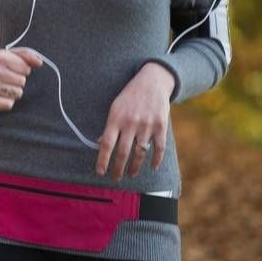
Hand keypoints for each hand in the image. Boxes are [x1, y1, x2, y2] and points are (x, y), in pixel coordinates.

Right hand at [0, 48, 43, 110]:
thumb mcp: (10, 56)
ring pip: (17, 94)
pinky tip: (0, 95)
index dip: (23, 70)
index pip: (25, 68)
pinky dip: (7, 102)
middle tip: (8, 79)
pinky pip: (8, 104)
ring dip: (14, 92)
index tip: (14, 69)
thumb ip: (27, 56)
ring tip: (5, 87)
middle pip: (22, 81)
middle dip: (18, 81)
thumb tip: (39, 62)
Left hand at [95, 62, 174, 179]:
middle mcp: (130, 123)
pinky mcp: (161, 126)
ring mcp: (146, 125)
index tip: (100, 172)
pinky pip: (159, 148)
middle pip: (123, 152)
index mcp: (115, 119)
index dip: (102, 160)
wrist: (152, 81)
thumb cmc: (130, 96)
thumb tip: (100, 143)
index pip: (106, 144)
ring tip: (131, 175)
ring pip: (140, 153)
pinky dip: (156, 160)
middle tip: (115, 178)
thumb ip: (110, 126)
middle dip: (118, 169)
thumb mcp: (115, 107)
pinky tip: (152, 167)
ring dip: (135, 167)